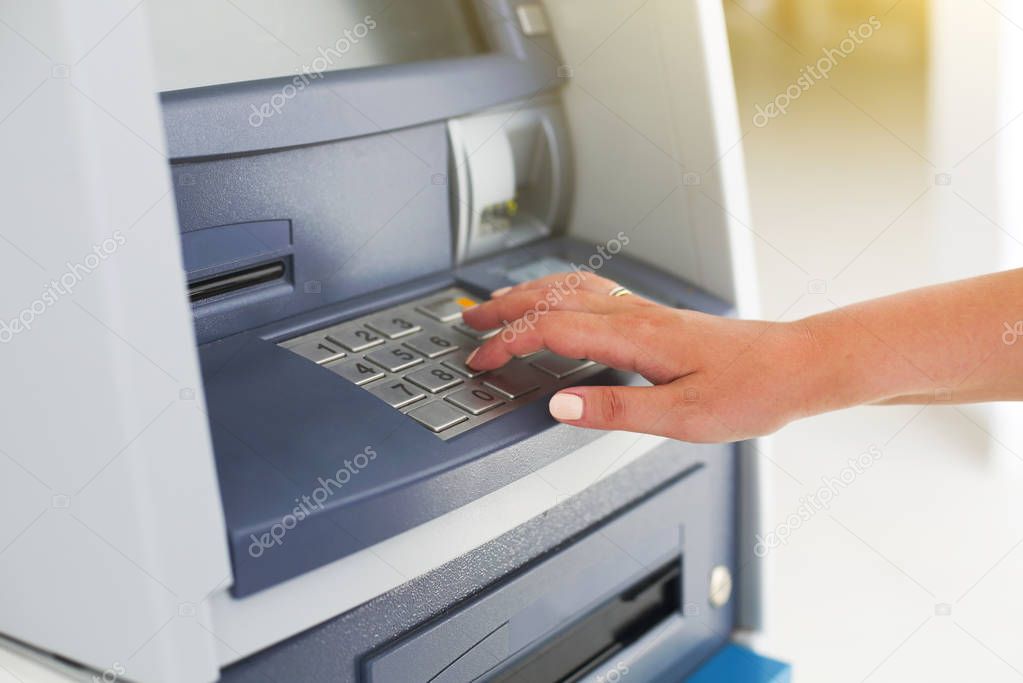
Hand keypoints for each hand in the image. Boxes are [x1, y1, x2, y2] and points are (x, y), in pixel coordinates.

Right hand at [462, 273, 814, 441]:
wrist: (796, 366)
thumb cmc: (750, 391)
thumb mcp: (682, 418)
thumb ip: (615, 410)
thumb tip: (558, 403)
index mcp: (634, 338)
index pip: (551, 330)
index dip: (508, 344)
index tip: (480, 362)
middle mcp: (635, 316)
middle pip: (552, 298)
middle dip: (502, 309)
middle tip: (467, 323)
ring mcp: (644, 311)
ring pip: (570, 288)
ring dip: (527, 295)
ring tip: (497, 308)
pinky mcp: (655, 317)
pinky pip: (592, 291)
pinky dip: (558, 293)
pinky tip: (557, 304)